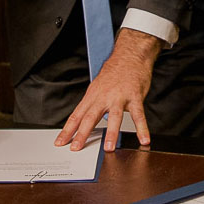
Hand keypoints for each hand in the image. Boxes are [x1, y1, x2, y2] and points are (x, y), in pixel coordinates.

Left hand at [54, 28, 161, 151]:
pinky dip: (142, 128)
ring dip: (111, 133)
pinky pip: (139, 115)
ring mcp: (120, 97)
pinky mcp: (135, 96)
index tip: (60, 143)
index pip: (77, 115)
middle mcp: (104, 97)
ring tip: (108, 148)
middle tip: (76, 148)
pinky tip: (144, 139)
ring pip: (114, 116)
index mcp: (93, 96)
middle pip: (90, 117)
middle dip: (82, 134)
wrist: (130, 56)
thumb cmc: (114, 73)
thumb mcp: (98, 87)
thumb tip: (84, 122)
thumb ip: (92, 105)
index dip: (67, 130)